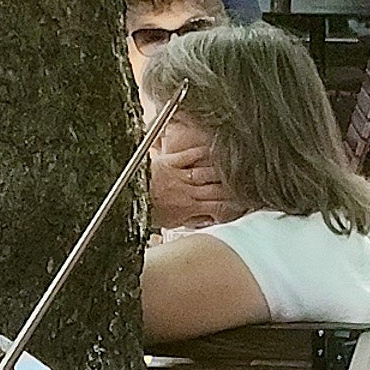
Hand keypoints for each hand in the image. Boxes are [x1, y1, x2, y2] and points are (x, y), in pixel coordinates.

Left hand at [145, 110, 242, 232]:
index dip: (232, 205)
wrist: (124, 198)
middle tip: (246, 182)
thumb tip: (207, 217)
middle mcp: (186, 191)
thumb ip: (191, 218)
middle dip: (232, 186)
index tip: (243, 202)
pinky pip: (191, 154)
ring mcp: (179, 175)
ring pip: (207, 171)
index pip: (218, 206)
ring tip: (235, 165)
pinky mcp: (170, 161)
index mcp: (188, 207)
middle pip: (217, 187)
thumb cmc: (145, 209)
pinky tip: (212, 148)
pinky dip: (202, 151)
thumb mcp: (170, 222)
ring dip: (222, 168)